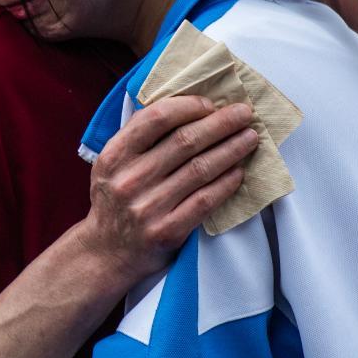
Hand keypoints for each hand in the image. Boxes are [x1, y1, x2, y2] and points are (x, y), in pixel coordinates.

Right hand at [77, 95, 257, 284]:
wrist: (107, 253)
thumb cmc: (116, 200)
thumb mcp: (113, 165)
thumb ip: (139, 138)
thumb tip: (186, 107)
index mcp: (114, 156)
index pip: (155, 119)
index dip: (188, 106)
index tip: (210, 104)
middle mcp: (129, 179)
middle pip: (185, 141)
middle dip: (221, 123)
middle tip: (244, 114)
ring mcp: (148, 207)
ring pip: (200, 169)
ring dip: (231, 149)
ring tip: (250, 138)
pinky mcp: (167, 231)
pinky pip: (205, 200)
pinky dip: (226, 182)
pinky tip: (239, 171)